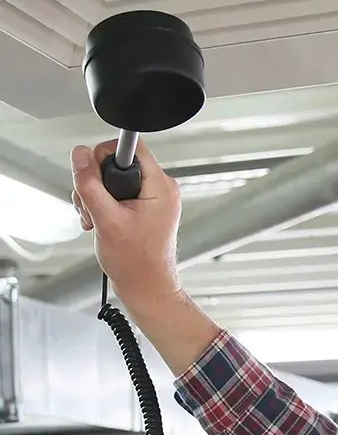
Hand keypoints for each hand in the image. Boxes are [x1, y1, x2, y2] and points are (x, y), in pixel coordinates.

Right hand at [70, 139, 185, 314]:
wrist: (146, 288)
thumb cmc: (137, 263)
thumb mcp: (106, 218)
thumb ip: (89, 183)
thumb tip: (79, 154)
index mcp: (160, 187)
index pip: (129, 146)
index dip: (105, 157)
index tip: (96, 179)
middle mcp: (159, 189)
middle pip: (115, 162)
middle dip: (95, 183)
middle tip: (94, 208)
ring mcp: (151, 199)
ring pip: (110, 179)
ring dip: (94, 197)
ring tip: (96, 219)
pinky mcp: (142, 208)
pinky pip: (114, 193)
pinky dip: (100, 206)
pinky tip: (99, 222)